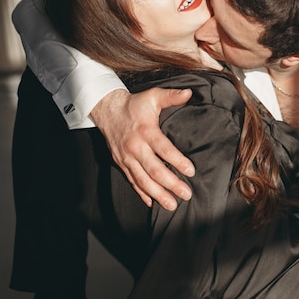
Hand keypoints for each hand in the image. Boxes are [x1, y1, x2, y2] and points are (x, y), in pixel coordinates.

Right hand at [90, 88, 193, 210]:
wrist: (107, 110)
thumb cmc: (134, 105)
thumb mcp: (153, 96)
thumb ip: (171, 96)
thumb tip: (189, 93)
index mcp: (146, 132)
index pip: (164, 149)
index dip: (177, 161)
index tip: (191, 171)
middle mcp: (135, 148)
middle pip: (154, 170)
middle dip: (171, 184)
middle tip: (186, 194)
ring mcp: (126, 158)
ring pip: (143, 180)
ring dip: (158, 194)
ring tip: (172, 205)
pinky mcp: (121, 163)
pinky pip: (132, 181)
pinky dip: (142, 193)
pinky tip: (152, 203)